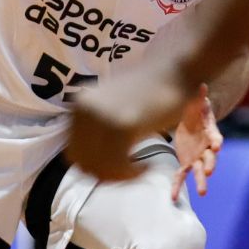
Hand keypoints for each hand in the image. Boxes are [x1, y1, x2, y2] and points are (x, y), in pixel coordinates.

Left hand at [67, 57, 193, 181]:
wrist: (176, 72)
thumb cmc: (149, 92)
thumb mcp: (112, 107)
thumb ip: (95, 129)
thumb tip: (88, 167)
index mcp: (78, 106)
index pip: (73, 155)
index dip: (93, 169)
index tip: (115, 169)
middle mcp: (84, 110)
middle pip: (84, 165)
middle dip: (107, 175)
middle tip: (130, 172)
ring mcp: (102, 117)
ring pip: (101, 168)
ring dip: (122, 176)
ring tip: (141, 167)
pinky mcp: (122, 126)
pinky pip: (119, 166)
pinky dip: (133, 174)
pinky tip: (147, 165)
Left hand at [171, 84, 222, 200]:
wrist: (192, 122)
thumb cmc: (196, 111)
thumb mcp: (196, 103)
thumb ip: (199, 97)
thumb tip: (202, 86)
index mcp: (211, 133)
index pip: (216, 137)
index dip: (217, 141)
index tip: (217, 146)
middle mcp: (207, 148)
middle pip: (211, 157)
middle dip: (211, 164)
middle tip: (210, 171)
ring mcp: (198, 157)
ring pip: (200, 170)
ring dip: (201, 180)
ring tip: (202, 192)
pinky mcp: (187, 162)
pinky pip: (182, 175)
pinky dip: (178, 186)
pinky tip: (173, 197)